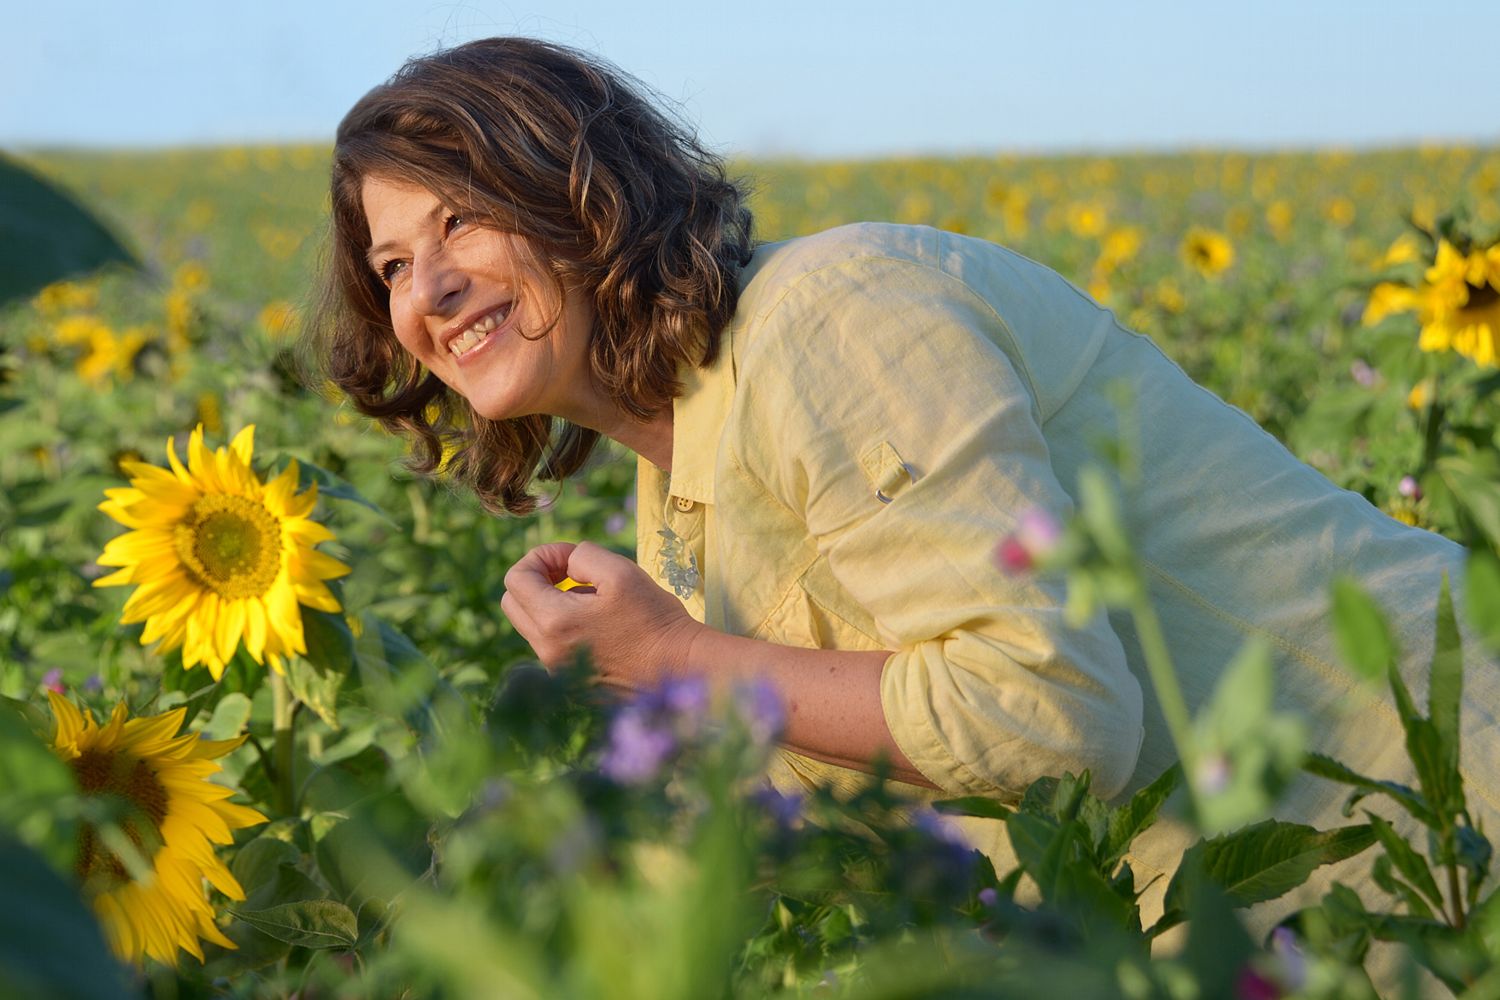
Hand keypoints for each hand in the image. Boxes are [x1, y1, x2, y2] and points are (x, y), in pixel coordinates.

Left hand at [500, 540, 702, 689]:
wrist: (681, 670)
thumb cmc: (655, 620)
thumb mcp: (621, 572)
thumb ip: (583, 556)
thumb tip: (567, 564)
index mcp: (554, 622)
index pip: (516, 578)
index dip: (541, 556)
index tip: (571, 558)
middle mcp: (547, 651)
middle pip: (513, 603)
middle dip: (536, 579)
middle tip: (572, 574)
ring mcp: (557, 671)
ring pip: (532, 625)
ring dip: (552, 603)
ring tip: (594, 600)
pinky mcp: (571, 684)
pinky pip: (552, 646)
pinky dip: (565, 627)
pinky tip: (601, 626)